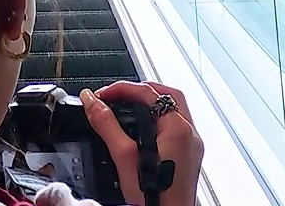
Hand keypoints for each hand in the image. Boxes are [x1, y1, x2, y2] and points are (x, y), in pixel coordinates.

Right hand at [81, 80, 202, 205]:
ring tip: (127, 107)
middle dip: (139, 90)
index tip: (101, 95)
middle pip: (166, 95)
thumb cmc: (154, 199)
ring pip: (173, 110)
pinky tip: (143, 129)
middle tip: (116, 95)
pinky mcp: (189, 158)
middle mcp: (190, 134)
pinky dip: (158, 120)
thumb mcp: (124, 157)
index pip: (148, 93)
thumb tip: (92, 102)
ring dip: (150, 104)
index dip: (121, 89)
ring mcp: (192, 146)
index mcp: (178, 129)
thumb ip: (107, 125)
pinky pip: (176, 126)